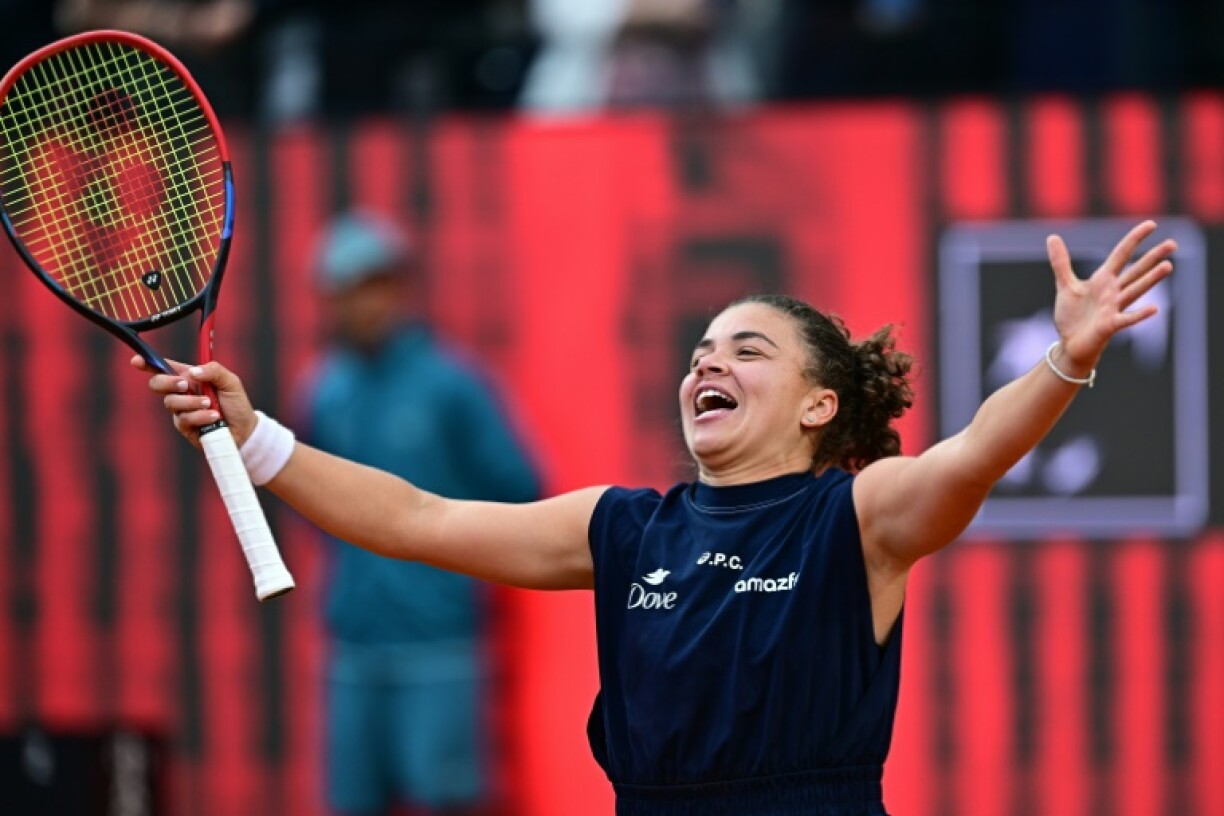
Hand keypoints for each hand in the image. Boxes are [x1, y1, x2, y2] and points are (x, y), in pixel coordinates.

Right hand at [131, 356, 256, 449]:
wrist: (244, 430)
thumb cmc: (236, 404)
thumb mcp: (230, 381)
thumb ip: (214, 370)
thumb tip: (192, 372)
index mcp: (190, 377)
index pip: (164, 367)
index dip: (147, 363)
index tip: (136, 360)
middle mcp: (181, 392)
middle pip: (157, 383)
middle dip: (168, 382)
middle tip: (185, 385)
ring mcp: (181, 410)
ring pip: (171, 402)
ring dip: (192, 402)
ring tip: (211, 405)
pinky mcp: (184, 426)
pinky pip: (183, 419)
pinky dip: (200, 416)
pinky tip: (214, 417)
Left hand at [1046, 220, 1175, 374]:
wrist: (1070, 344)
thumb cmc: (1072, 316)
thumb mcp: (1065, 285)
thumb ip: (1061, 262)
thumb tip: (1052, 237)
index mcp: (1103, 279)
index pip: (1122, 254)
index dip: (1135, 239)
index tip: (1151, 225)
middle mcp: (1113, 291)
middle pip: (1135, 271)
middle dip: (1152, 258)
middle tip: (1173, 243)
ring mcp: (1114, 308)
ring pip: (1135, 290)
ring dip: (1150, 279)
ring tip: (1168, 266)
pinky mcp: (1110, 326)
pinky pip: (1126, 319)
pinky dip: (1139, 315)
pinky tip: (1154, 308)